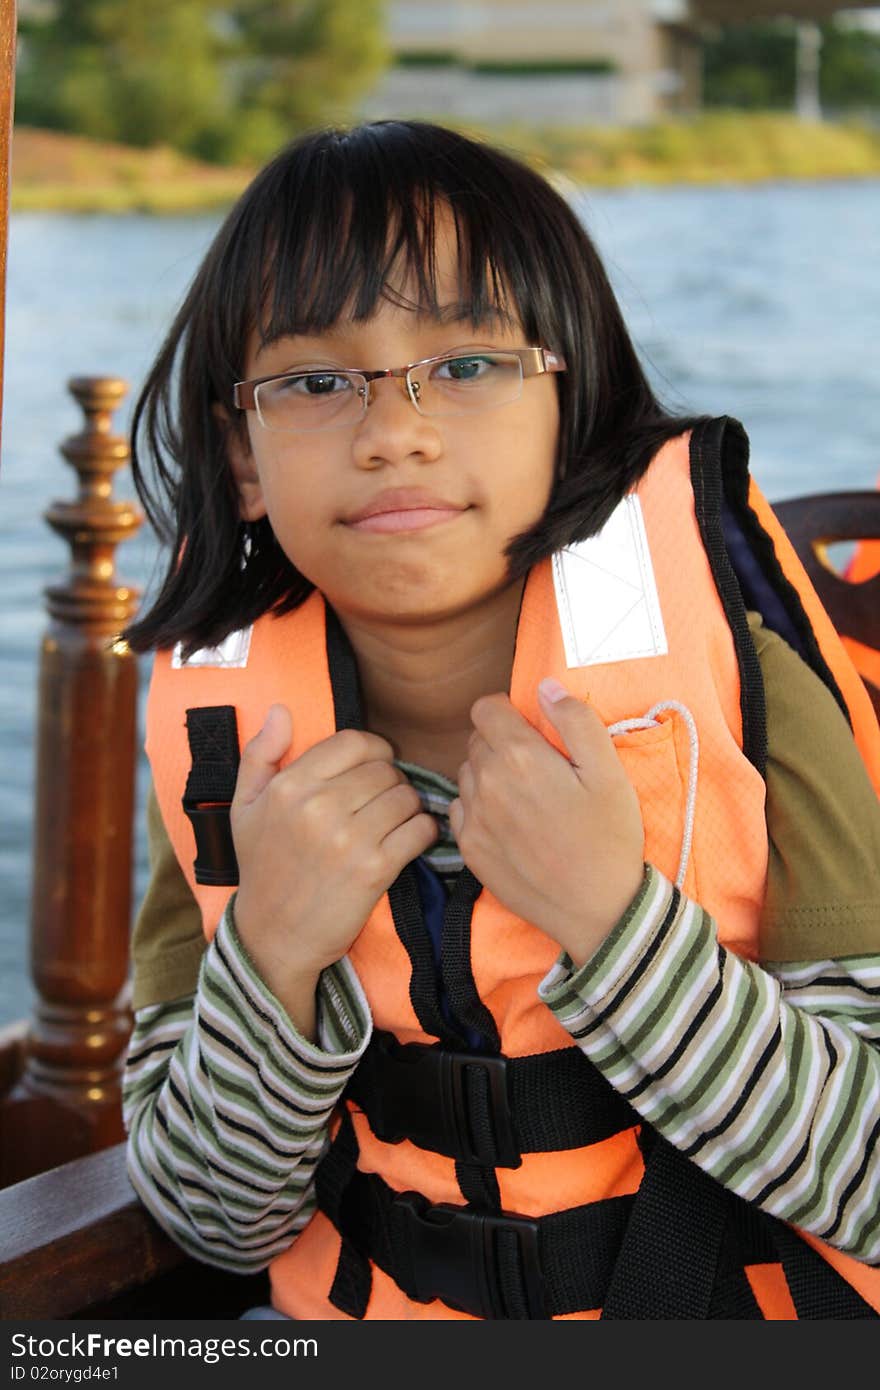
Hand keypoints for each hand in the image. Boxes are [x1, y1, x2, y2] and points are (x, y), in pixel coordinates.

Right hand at [230, 705, 437, 1010]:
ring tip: (393, 824)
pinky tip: (407, 843)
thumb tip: (280, 710)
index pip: (354, 742)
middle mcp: (317, 807)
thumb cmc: (262, 868)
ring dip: (408, 808)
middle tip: (382, 804)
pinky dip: (423, 833)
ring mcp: (347, 838)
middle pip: (385, 769)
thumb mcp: (244, 807)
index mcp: (288, 786)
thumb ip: (260, 754)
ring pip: (406, 796)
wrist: (274, 937)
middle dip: (391, 783)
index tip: (374, 769)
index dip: (373, 751)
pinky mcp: (374, 869)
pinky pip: (420, 829)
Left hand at [449, 678, 644, 967]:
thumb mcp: (610, 773)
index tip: (531, 730)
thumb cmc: (609, 838)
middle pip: (476, 739)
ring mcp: (473, 818)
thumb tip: (545, 687)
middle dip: (501, 743)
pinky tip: (511, 823)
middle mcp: (486, 782)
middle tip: (538, 768)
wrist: (597, 911)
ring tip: (526, 797)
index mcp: (519, 756)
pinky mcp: (469, 848)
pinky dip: (480, 806)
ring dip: (489, 774)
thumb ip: (577, 721)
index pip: (485, 708)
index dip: (508, 712)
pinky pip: (462, 808)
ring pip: (467, 773)